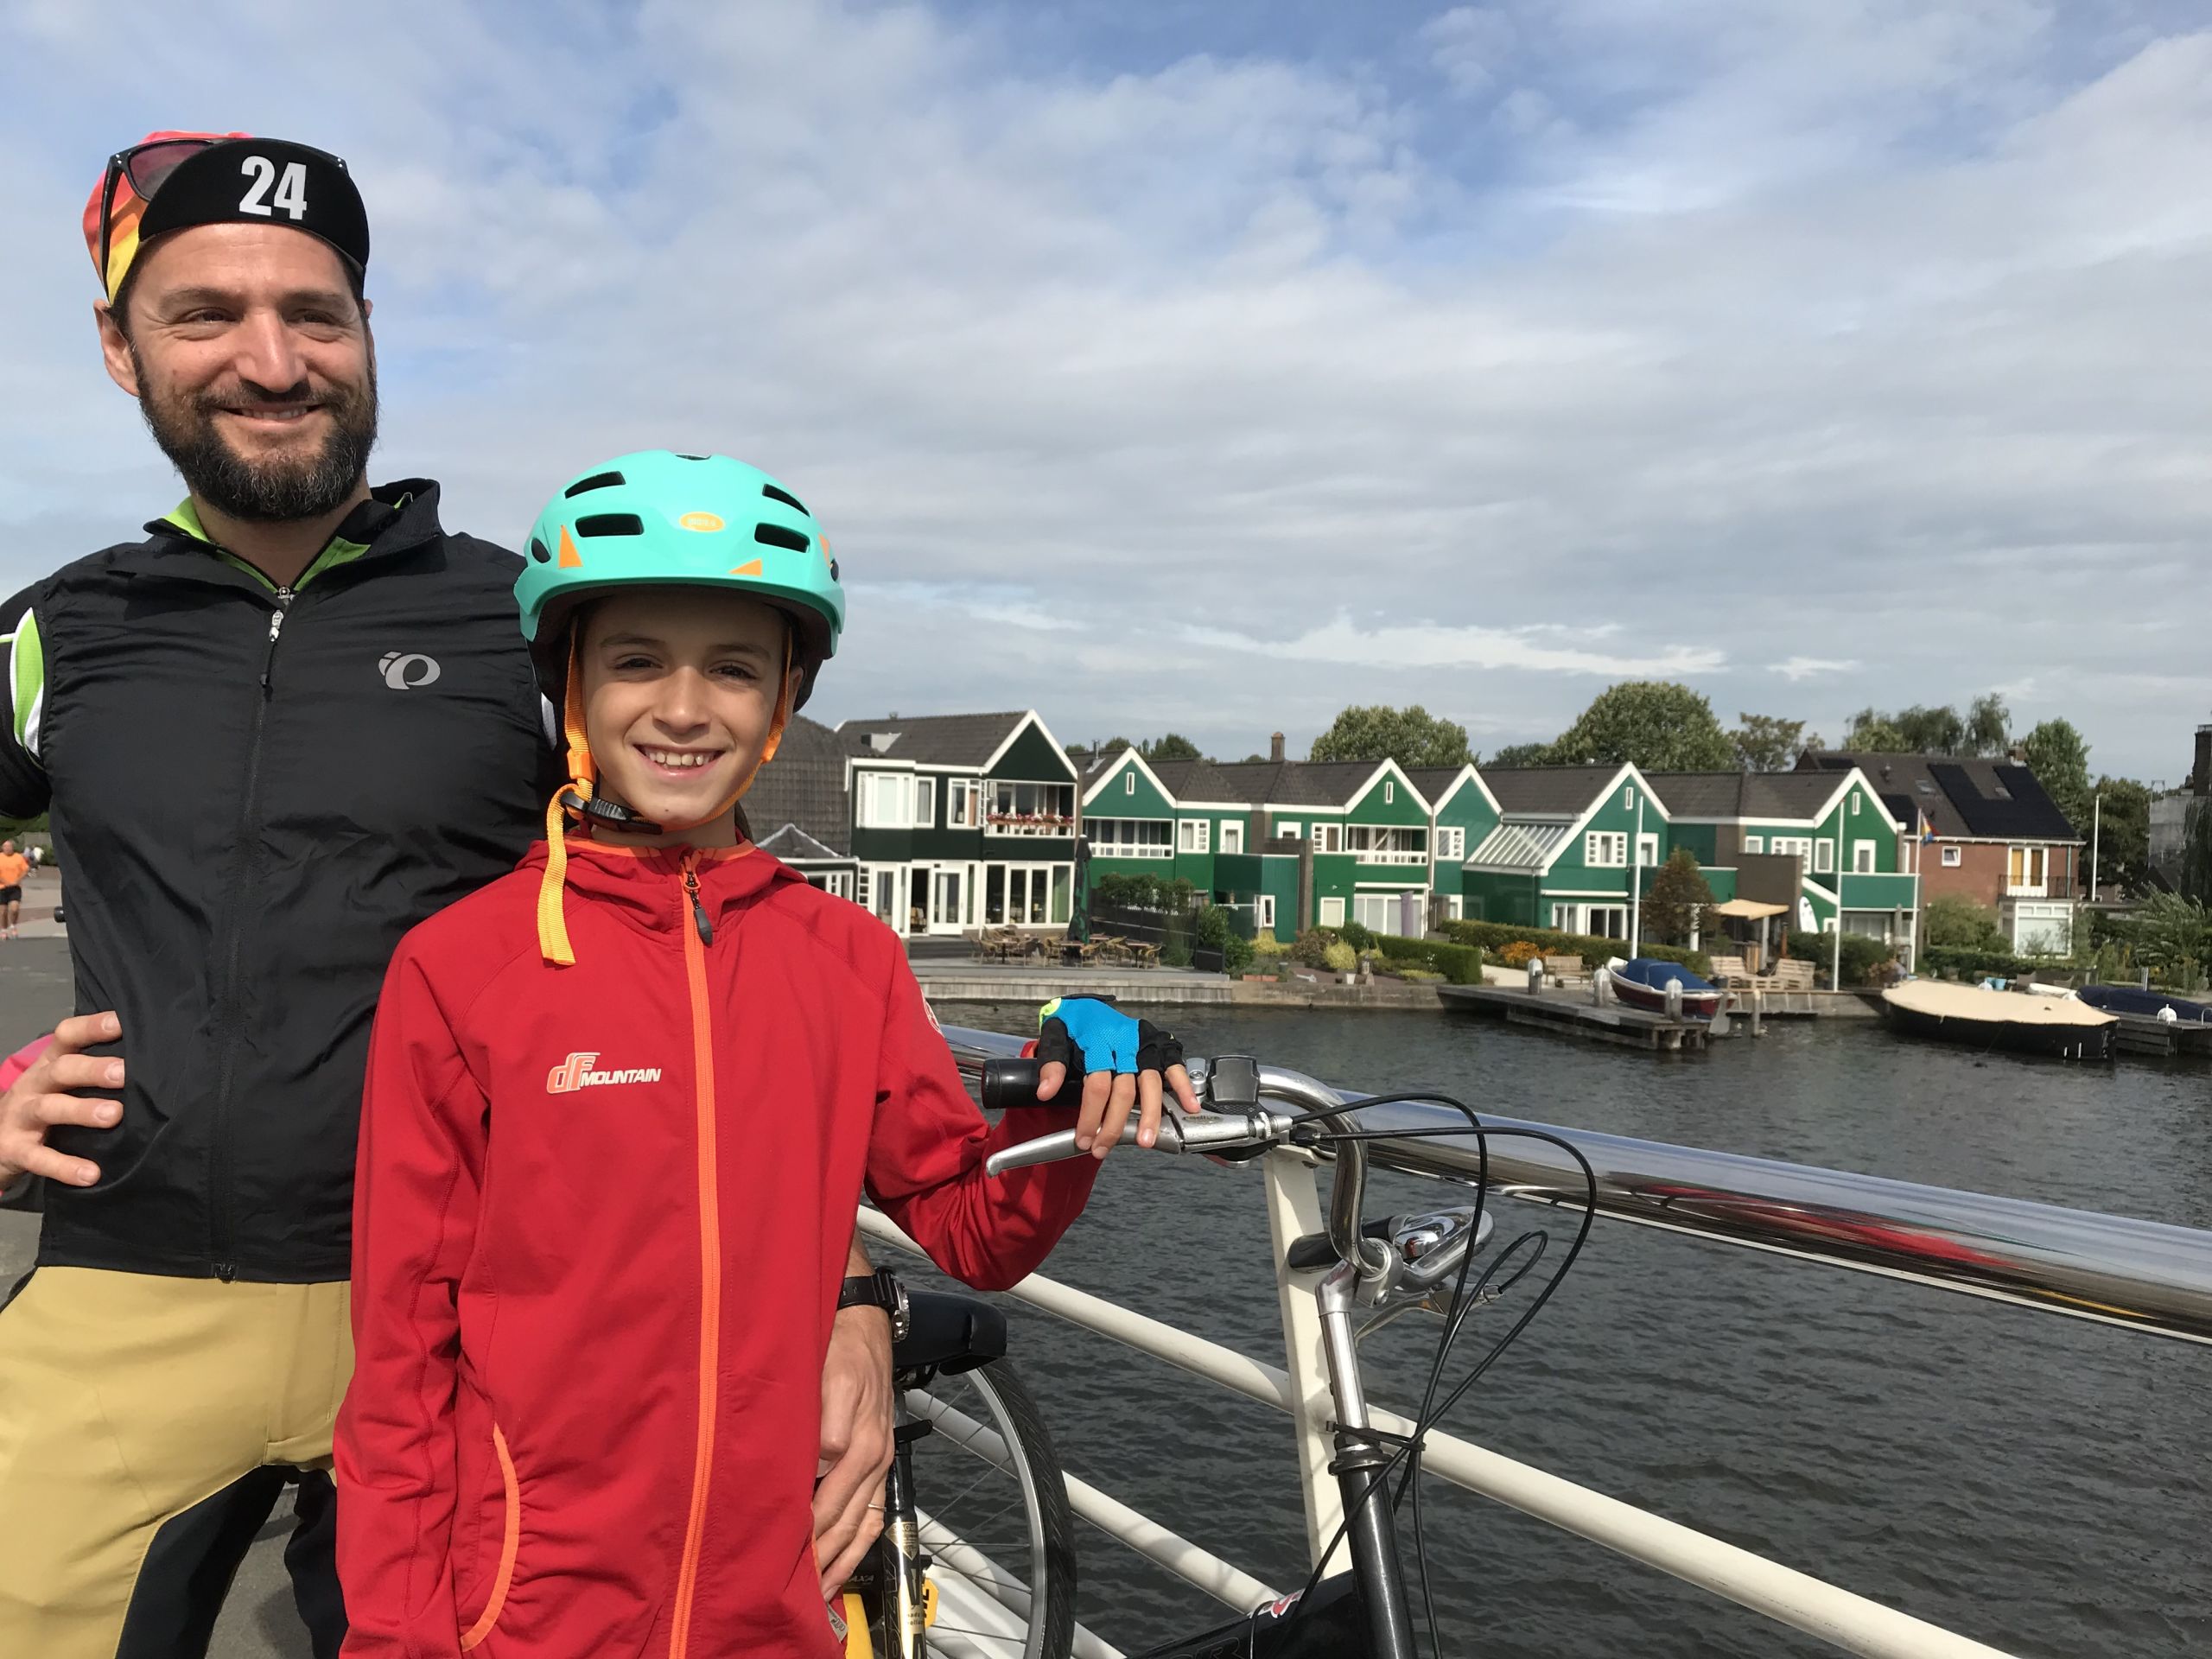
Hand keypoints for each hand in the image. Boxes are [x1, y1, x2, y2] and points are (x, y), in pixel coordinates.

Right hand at [0, 1012, 123, 1189]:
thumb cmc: (42, 1104)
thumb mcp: (60, 1082)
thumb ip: (92, 1070)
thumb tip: (150, 1062)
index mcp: (48, 1065)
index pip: (66, 1037)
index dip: (90, 1027)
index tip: (120, 1023)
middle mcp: (33, 1086)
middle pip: (61, 1070)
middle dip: (92, 1070)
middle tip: (124, 1074)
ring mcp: (21, 1117)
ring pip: (50, 1109)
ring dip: (82, 1111)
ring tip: (114, 1115)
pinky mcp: (15, 1150)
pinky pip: (40, 1158)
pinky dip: (65, 1166)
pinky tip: (91, 1174)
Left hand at [814, 1302, 893, 1598]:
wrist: (860, 1321)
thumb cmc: (840, 1346)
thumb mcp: (829, 1377)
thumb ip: (828, 1424)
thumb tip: (824, 1463)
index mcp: (860, 1444)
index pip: (827, 1506)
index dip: (803, 1537)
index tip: (780, 1562)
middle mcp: (874, 1459)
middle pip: (846, 1524)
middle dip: (822, 1560)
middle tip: (795, 1591)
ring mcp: (879, 1462)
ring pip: (862, 1526)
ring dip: (842, 1561)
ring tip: (821, 1592)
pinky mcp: (880, 1460)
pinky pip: (875, 1513)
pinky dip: (860, 1543)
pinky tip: (846, 1562)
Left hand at [1033, 996, 1199, 1160]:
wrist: (1089, 1005)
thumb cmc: (1073, 1023)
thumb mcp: (1054, 1035)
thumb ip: (1051, 1063)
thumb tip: (1046, 1091)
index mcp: (1098, 1040)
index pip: (1097, 1085)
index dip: (1090, 1115)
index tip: (1083, 1139)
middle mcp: (1124, 1043)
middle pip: (1123, 1090)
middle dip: (1114, 1124)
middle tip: (1103, 1149)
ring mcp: (1144, 1045)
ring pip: (1150, 1084)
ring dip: (1149, 1115)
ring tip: (1145, 1141)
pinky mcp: (1158, 1045)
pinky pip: (1174, 1067)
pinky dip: (1182, 1087)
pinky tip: (1188, 1106)